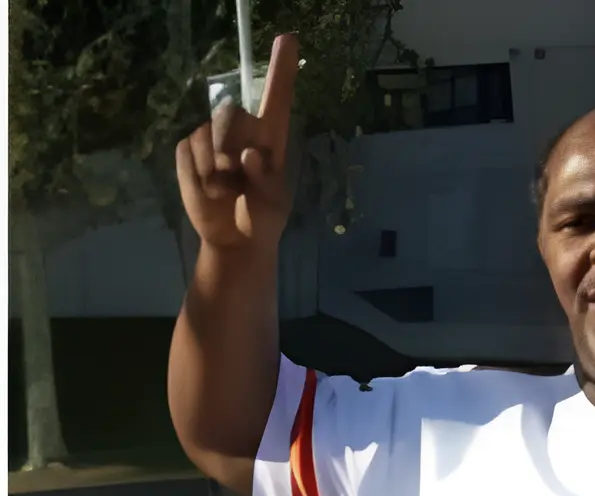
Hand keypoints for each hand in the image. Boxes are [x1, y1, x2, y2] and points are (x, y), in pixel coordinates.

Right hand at [175, 33, 299, 251]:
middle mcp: (242, 132)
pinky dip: (198, 175)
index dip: (282, 70)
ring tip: (227, 190)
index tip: (289, 39)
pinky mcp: (188, 151)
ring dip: (215, 168)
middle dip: (229, 143)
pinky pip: (187, 150)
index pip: (277, 98)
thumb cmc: (262, 220)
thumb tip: (247, 155)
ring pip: (206, 132)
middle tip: (237, 177)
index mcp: (271, 140)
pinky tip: (210, 191)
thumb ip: (266, 181)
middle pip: (230, 112)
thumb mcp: (273, 206)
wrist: (234, 241)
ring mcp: (212, 139)